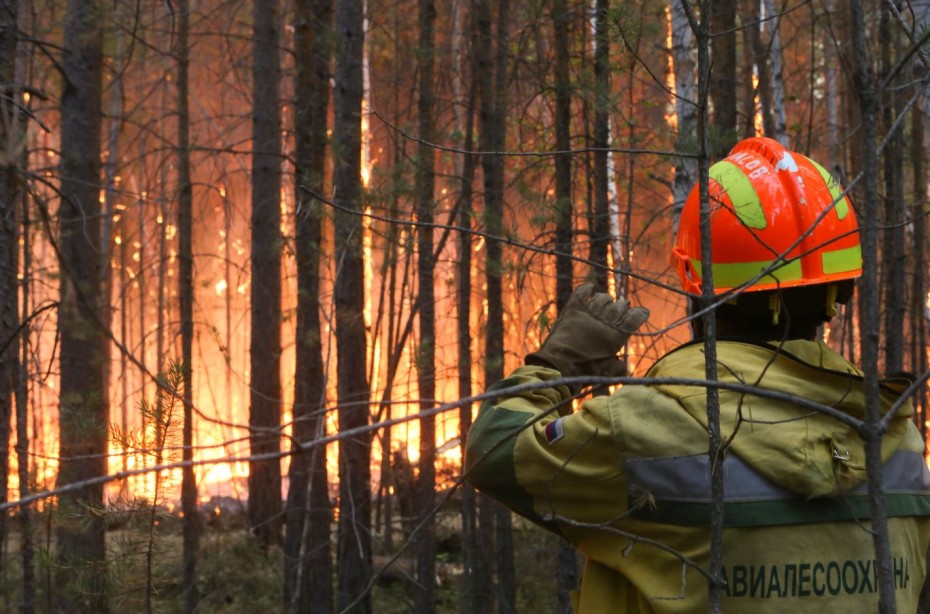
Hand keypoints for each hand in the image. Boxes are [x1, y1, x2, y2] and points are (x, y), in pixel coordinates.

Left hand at [526, 284, 649, 380]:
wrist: (558, 367)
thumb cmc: (585, 372)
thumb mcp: (608, 373)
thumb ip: (620, 367)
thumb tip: (625, 366)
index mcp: (616, 336)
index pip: (634, 317)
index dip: (639, 314)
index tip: (640, 313)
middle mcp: (605, 322)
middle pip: (619, 306)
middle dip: (622, 306)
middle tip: (621, 307)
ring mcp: (588, 314)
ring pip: (602, 298)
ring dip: (606, 299)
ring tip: (606, 301)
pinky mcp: (572, 310)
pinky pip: (582, 293)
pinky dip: (587, 289)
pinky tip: (590, 288)